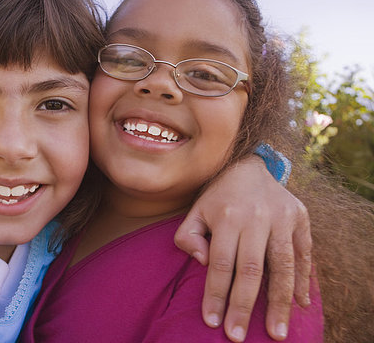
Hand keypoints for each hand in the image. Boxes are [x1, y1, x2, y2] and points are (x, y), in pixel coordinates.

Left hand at [174, 155, 311, 341]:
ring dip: (280, 302)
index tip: (212, 321)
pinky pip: (304, 253)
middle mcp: (256, 217)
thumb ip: (188, 236)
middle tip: (238, 336)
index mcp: (227, 216)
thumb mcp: (195, 210)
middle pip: (251, 269)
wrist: (248, 165)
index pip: (221, 264)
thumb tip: (203, 263)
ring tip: (277, 331)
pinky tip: (299, 304)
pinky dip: (303, 280)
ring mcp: (282, 217)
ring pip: (283, 265)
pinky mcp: (301, 217)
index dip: (216, 294)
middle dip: (244, 306)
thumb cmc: (217, 196)